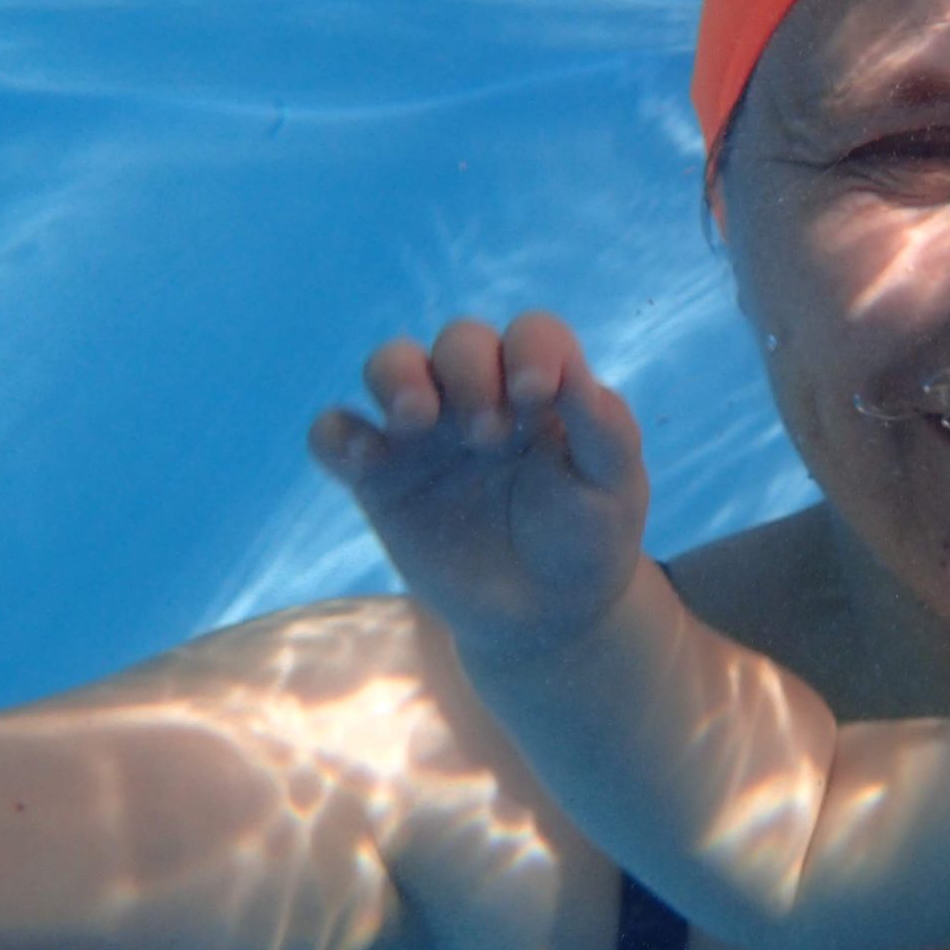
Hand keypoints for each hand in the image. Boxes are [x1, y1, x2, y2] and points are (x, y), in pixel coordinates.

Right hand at [310, 313, 646, 662]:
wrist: (545, 615)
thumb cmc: (588, 540)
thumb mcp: (616, 488)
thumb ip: (606, 428)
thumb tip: (575, 373)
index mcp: (541, 390)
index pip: (532, 335)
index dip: (531, 349)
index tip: (536, 395)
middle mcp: (479, 397)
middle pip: (459, 340)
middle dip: (470, 370)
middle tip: (489, 436)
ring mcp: (424, 433)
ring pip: (389, 365)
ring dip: (398, 376)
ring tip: (417, 418)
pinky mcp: (378, 477)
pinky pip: (334, 434)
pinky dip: (338, 434)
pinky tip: (365, 458)